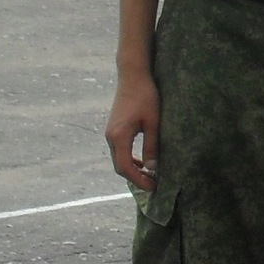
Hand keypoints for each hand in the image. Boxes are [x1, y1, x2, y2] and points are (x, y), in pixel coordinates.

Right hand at [106, 68, 160, 190]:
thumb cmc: (146, 96)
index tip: (153, 187)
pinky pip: (120, 150)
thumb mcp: (153, 122)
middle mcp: (111, 136)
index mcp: (119, 136)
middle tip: (153, 185)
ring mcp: (110, 132)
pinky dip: (130, 159)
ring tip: (150, 176)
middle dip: (135, 178)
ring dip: (132, 169)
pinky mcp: (114, 128)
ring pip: (119, 158)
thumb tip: (152, 167)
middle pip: (120, 166)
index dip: (138, 180)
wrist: (133, 76)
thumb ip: (152, 145)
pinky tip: (143, 162)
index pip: (125, 167)